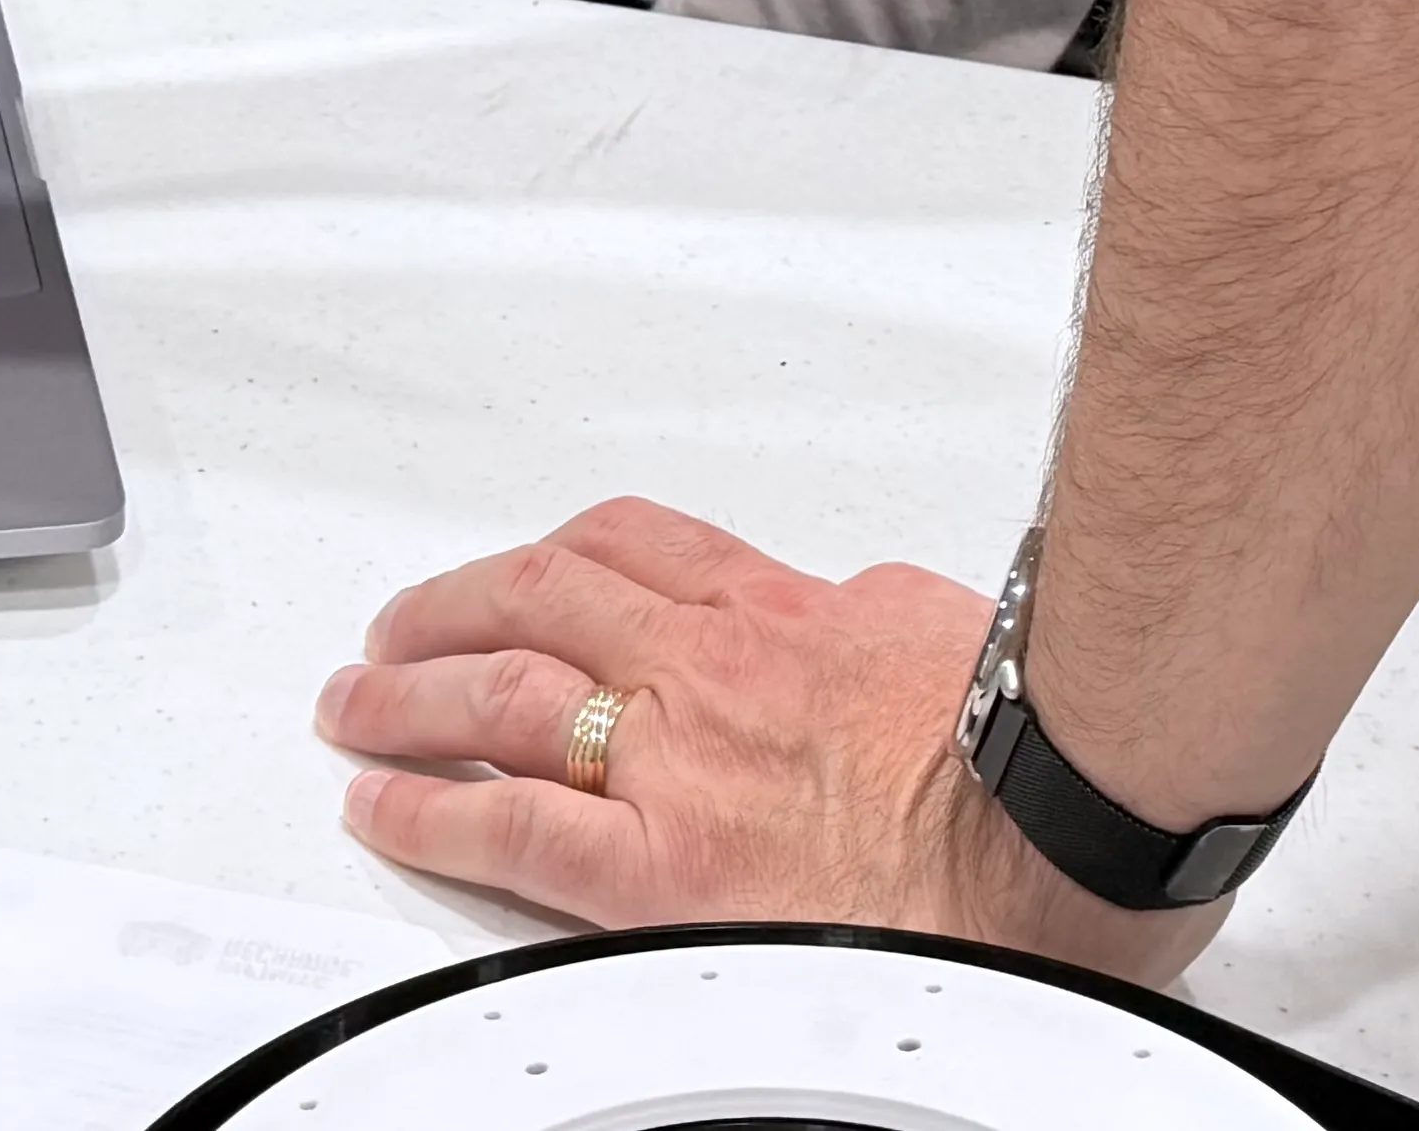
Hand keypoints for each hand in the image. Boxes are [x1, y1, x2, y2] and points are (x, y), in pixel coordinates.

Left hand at [314, 499, 1220, 975]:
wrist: (1060, 820)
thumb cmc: (1035, 746)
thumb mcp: (949, 634)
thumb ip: (876, 627)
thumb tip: (866, 620)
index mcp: (782, 611)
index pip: (637, 546)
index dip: (561, 553)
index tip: (529, 564)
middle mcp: (708, 670)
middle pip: (540, 600)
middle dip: (453, 607)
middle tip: (398, 626)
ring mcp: (674, 766)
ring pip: (501, 694)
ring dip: (410, 692)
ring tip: (358, 702)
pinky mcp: (659, 872)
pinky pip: (509, 826)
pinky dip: (428, 809)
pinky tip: (382, 805)